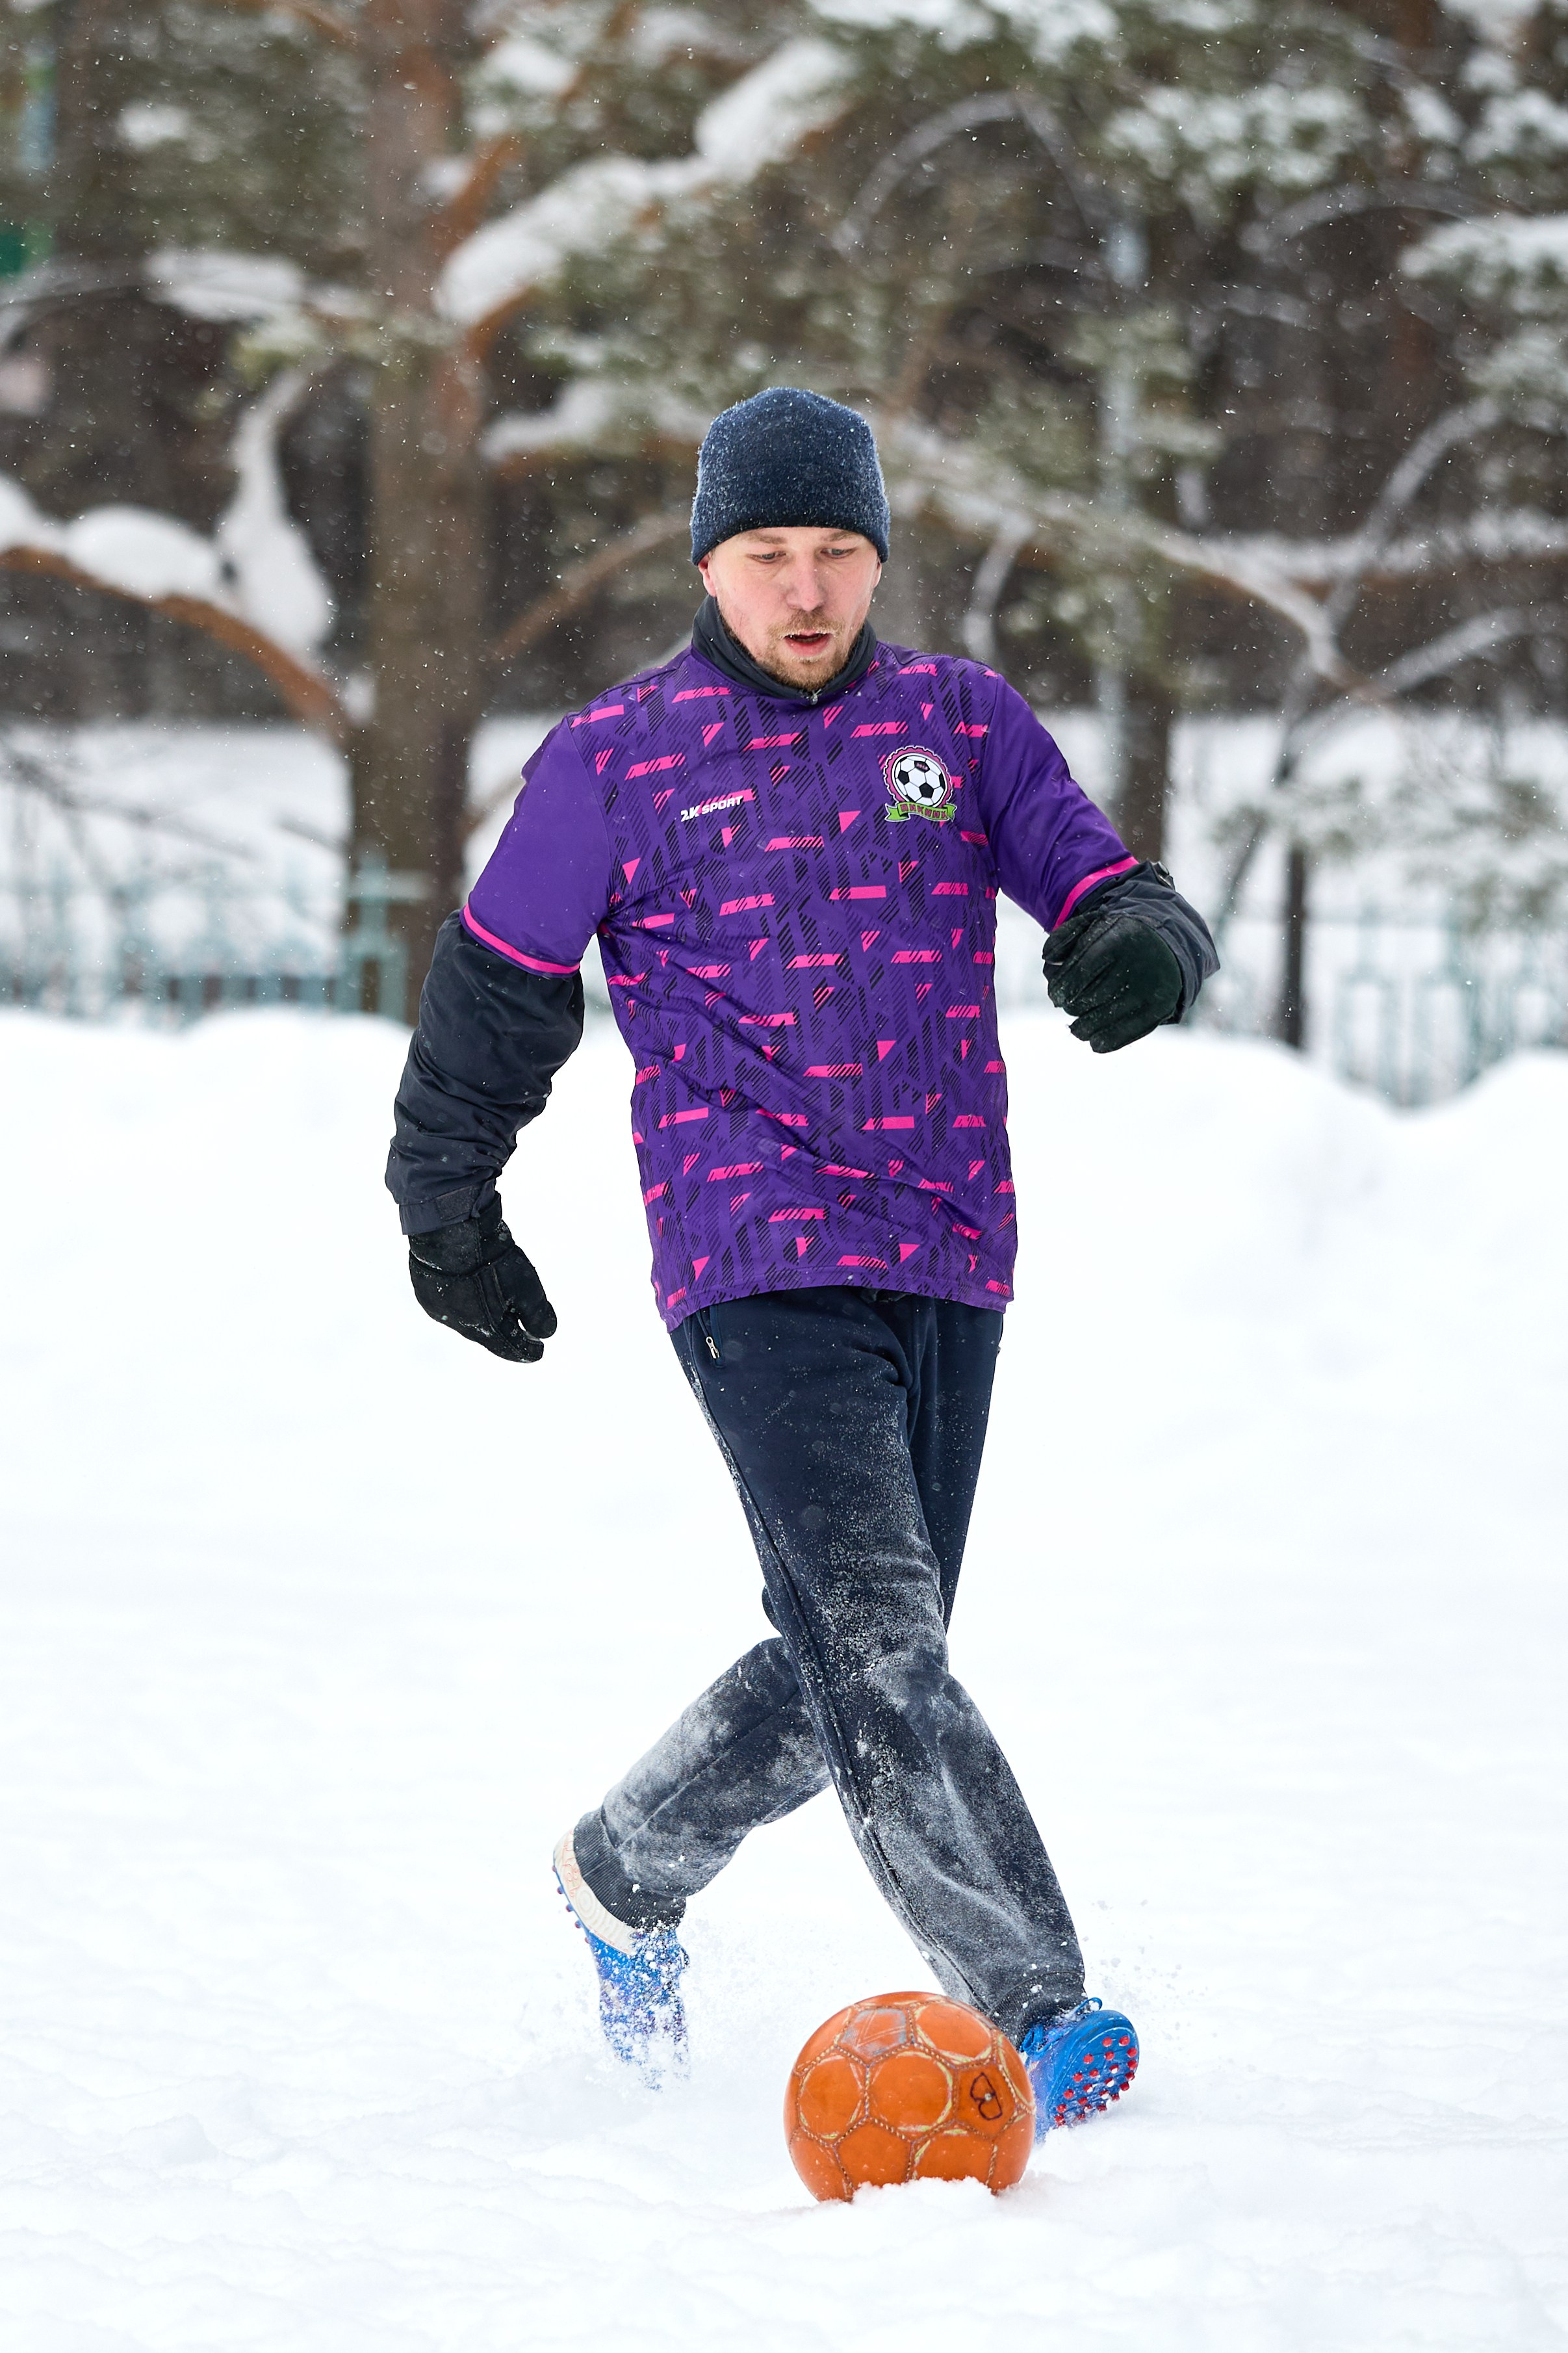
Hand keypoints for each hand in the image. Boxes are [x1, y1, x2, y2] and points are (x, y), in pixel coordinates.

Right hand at [407, 1197, 556, 1362]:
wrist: (449, 1230)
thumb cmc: (490, 1259)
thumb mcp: (526, 1287)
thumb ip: (537, 1315)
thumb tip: (545, 1333)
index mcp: (484, 1328)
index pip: (510, 1348)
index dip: (527, 1351)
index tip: (539, 1352)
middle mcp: (458, 1325)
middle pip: (487, 1335)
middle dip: (505, 1334)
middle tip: (521, 1332)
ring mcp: (439, 1309)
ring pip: (466, 1319)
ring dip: (482, 1316)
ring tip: (496, 1308)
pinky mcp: (426, 1292)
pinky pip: (449, 1302)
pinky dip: (463, 1300)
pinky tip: (470, 1290)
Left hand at [1042, 907, 1182, 1052]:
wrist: (1166, 946)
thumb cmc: (1118, 939)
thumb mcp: (1092, 926)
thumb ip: (1063, 938)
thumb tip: (1048, 959)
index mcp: (1117, 940)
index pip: (1078, 974)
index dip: (1060, 989)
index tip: (1057, 995)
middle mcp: (1135, 964)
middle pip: (1086, 1000)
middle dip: (1072, 1005)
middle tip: (1071, 1005)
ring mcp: (1149, 989)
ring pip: (1101, 1021)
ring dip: (1082, 1028)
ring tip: (1078, 1027)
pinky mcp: (1158, 1009)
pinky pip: (1124, 1034)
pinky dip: (1104, 1041)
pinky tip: (1094, 1040)